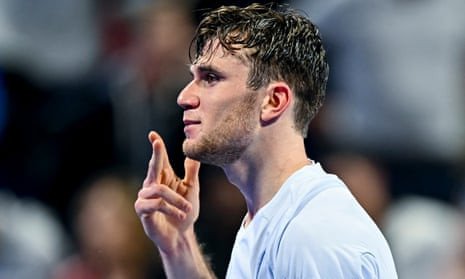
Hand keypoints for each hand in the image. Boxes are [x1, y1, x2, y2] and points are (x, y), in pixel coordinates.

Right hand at [135, 131, 200, 253]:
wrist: (180, 235)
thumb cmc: (184, 212)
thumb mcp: (192, 190)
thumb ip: (191, 172)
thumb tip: (193, 153)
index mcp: (164, 178)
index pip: (160, 160)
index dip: (157, 147)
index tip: (153, 135)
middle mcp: (152, 185)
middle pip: (153, 167)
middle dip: (156, 154)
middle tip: (157, 142)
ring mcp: (145, 198)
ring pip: (159, 189)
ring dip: (176, 199)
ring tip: (187, 209)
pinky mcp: (143, 211)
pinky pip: (155, 204)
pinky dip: (170, 208)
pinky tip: (180, 215)